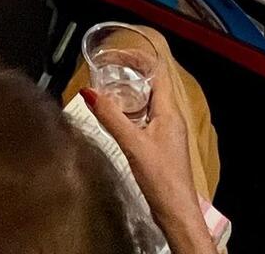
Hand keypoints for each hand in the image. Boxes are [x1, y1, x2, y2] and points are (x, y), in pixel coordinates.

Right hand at [81, 73, 215, 253]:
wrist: (176, 211)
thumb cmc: (160, 176)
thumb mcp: (132, 144)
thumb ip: (111, 117)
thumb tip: (88, 92)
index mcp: (169, 110)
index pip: (158, 71)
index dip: (139, 57)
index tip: (115, 53)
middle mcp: (171, 116)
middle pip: (153, 83)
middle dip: (131, 72)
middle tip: (106, 68)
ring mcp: (167, 131)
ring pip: (148, 101)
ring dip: (130, 91)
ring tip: (107, 87)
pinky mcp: (161, 145)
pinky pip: (146, 116)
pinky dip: (131, 110)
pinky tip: (116, 117)